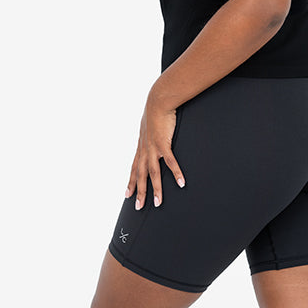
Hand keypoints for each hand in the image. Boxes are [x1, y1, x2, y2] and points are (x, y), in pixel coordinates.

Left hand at [125, 91, 185, 209]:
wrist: (158, 100)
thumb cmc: (156, 113)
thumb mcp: (150, 127)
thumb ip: (151, 137)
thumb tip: (154, 140)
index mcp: (141, 147)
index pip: (133, 168)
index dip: (130, 182)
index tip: (126, 194)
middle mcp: (145, 149)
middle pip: (140, 175)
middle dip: (139, 192)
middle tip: (138, 206)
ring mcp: (153, 147)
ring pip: (153, 172)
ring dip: (156, 188)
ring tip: (158, 202)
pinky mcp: (163, 143)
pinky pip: (169, 161)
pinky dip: (175, 172)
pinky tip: (180, 182)